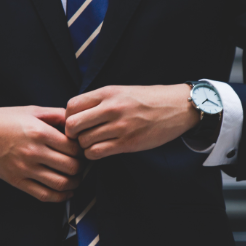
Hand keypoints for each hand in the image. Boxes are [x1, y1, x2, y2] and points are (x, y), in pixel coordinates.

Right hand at [0, 106, 84, 202]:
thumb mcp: (31, 110)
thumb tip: (77, 120)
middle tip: (82, 164)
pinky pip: (44, 195)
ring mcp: (25, 169)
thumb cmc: (4, 120)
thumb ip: (56, 114)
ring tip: (76, 178)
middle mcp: (33, 152)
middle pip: (71, 167)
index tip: (82, 149)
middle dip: (81, 167)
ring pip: (61, 183)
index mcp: (39, 132)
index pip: (73, 147)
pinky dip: (60, 197)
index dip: (82, 150)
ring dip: (74, 183)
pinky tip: (66, 192)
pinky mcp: (17, 181)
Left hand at [65, 85, 199, 159]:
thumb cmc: (148, 99)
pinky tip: (101, 150)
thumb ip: (99, 101)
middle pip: (72, 125)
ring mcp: (120, 126)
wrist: (177, 107)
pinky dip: (94, 154)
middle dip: (72, 134)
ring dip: (84, 146)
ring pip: (84, 142)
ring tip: (93, 143)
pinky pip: (97, 152)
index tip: (76, 123)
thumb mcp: (121, 91)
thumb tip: (75, 114)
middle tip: (80, 136)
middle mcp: (111, 108)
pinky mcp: (128, 143)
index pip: (71, 106)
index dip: (68, 117)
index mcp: (107, 92)